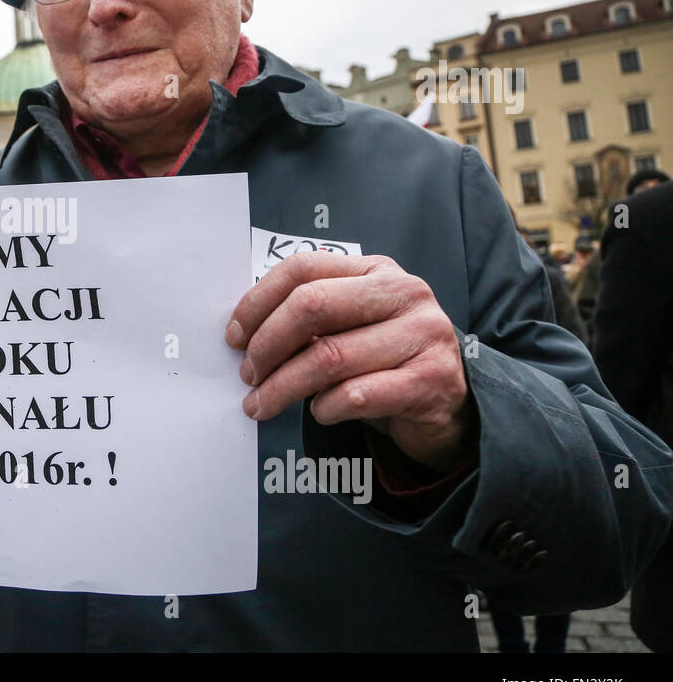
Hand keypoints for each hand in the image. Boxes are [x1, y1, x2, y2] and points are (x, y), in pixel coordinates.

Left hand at [226, 252, 473, 472]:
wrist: (448, 405)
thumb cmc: (383, 362)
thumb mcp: (349, 328)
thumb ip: (308, 319)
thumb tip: (242, 335)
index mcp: (375, 270)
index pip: (303, 268)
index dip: (258, 302)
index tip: (233, 337)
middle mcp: (404, 293)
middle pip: (312, 306)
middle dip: (267, 344)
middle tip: (247, 374)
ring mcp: (423, 334)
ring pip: (329, 356)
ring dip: (282, 387)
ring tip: (260, 404)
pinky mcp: (431, 380)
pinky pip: (356, 394)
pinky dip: (325, 408)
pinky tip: (319, 413)